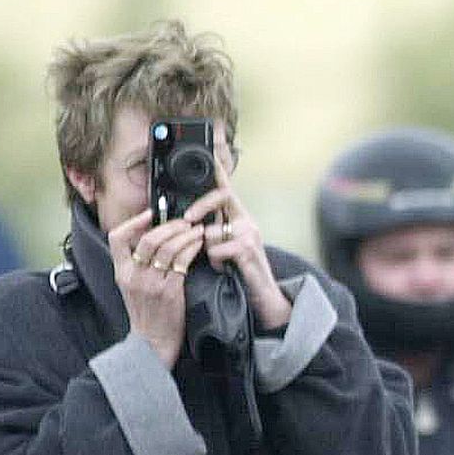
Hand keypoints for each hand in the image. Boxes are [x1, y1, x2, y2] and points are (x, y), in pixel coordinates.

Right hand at [110, 209, 204, 368]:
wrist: (152, 343)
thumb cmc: (147, 314)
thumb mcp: (132, 287)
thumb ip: (137, 265)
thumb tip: (154, 238)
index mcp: (121, 272)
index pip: (117, 238)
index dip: (134, 222)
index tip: (151, 214)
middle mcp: (133, 276)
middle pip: (148, 239)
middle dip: (169, 225)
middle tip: (184, 221)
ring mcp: (151, 283)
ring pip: (167, 248)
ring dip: (185, 235)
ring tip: (196, 230)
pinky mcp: (169, 291)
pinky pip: (182, 262)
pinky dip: (192, 248)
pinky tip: (199, 244)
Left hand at [183, 166, 292, 329]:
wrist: (266, 299)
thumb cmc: (243, 276)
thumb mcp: (226, 250)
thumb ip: (212, 234)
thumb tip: (190, 224)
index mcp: (240, 220)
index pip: (226, 190)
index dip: (218, 171)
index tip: (210, 154)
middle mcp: (247, 222)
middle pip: (220, 197)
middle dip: (199, 206)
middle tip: (187, 218)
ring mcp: (250, 234)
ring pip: (211, 229)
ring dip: (206, 248)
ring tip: (217, 262)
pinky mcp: (248, 250)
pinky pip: (216, 248)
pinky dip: (215, 261)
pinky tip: (224, 270)